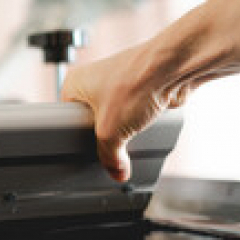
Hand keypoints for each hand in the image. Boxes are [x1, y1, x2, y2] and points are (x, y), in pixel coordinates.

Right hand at [61, 44, 187, 182]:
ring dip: (126, 129)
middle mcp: (94, 79)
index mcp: (74, 83)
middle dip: (106, 136)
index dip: (78, 139)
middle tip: (111, 142)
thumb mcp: (109, 133)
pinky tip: (146, 124)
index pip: (67, 121)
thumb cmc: (135, 81)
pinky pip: (136, 113)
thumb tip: (116, 171)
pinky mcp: (140, 87)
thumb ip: (109, 158)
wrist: (172, 68)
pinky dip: (142, 121)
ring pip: (117, 118)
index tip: (88, 150)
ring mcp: (118, 82)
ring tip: (131, 129)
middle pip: (94, 122)